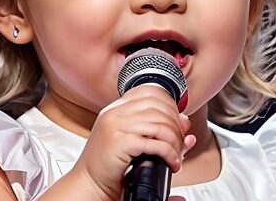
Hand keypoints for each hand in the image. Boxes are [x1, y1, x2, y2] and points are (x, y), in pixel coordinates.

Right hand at [70, 85, 196, 200]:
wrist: (89, 184)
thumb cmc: (109, 165)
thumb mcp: (134, 141)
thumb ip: (158, 129)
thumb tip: (185, 123)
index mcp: (116, 109)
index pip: (150, 92)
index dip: (170, 105)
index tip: (176, 122)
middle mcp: (115, 114)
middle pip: (159, 108)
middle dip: (176, 126)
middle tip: (180, 143)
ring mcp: (116, 127)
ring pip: (160, 125)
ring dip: (175, 142)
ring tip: (176, 156)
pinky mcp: (120, 143)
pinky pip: (156, 143)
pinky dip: (170, 154)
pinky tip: (172, 163)